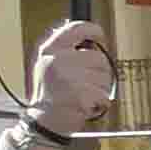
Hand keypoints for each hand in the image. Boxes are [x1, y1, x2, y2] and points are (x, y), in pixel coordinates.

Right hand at [26, 20, 118, 139]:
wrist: (45, 121)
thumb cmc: (51, 94)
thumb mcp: (49, 65)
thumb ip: (66, 51)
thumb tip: (91, 39)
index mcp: (49, 50)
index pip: (76, 28)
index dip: (93, 30)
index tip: (100, 36)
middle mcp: (57, 59)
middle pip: (100, 58)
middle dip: (101, 73)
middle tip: (87, 84)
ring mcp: (68, 76)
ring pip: (105, 77)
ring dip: (101, 89)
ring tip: (84, 95)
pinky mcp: (79, 94)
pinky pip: (105, 95)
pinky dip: (101, 103)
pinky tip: (87, 105)